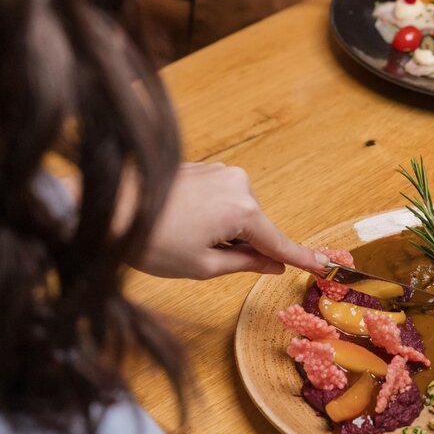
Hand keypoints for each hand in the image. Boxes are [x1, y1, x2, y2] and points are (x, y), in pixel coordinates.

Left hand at [135, 163, 326, 278]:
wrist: (109, 207)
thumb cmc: (152, 240)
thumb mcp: (203, 266)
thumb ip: (245, 264)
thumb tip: (272, 264)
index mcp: (243, 210)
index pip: (279, 242)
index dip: (300, 258)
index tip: (324, 266)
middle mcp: (239, 184)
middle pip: (256, 227)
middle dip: (241, 246)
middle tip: (200, 258)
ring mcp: (221, 172)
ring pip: (237, 213)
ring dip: (223, 231)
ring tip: (183, 238)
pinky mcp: (205, 167)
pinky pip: (222, 199)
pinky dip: (211, 216)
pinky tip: (181, 223)